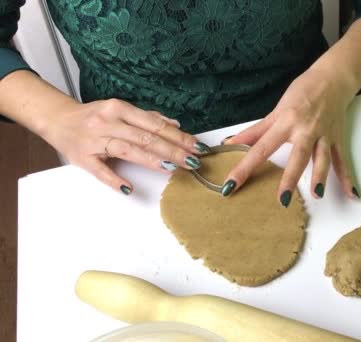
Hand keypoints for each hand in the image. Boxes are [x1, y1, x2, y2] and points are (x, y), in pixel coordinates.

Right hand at [42, 99, 209, 193]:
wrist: (57, 119)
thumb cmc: (93, 117)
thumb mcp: (120, 111)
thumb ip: (147, 118)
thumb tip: (175, 124)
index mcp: (119, 108)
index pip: (155, 124)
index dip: (178, 136)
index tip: (196, 147)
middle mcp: (108, 122)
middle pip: (146, 137)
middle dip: (172, 150)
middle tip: (193, 161)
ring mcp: (95, 140)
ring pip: (128, 150)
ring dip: (152, 160)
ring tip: (173, 169)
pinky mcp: (83, 158)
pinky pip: (100, 171)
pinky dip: (115, 179)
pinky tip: (130, 187)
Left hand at [221, 65, 359, 206]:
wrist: (333, 78)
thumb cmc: (302, 92)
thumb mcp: (276, 110)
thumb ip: (254, 131)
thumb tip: (229, 143)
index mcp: (286, 122)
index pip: (261, 148)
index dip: (245, 167)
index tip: (232, 185)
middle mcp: (306, 130)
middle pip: (298, 156)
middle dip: (290, 177)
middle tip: (282, 199)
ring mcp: (324, 136)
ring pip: (323, 158)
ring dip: (321, 176)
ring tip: (317, 195)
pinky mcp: (337, 140)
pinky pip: (342, 161)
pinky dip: (347, 178)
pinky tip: (351, 194)